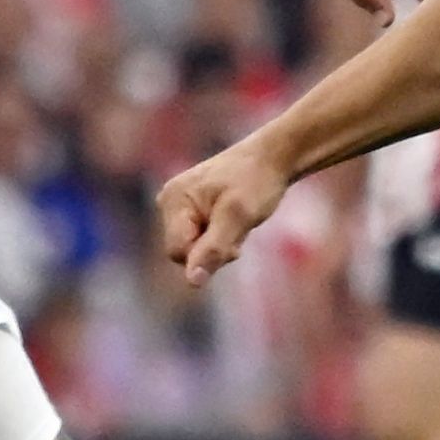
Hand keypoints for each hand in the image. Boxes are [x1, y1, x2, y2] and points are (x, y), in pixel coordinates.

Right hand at [159, 133, 292, 285]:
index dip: (206, 254)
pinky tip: (233, 220)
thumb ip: (213, 249)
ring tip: (238, 222)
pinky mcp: (189, 209)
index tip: (233, 238)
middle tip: (238, 229)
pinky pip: (199, 238)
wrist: (271, 158)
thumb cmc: (256, 182)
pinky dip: (218, 236)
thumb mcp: (238, 217)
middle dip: (212, 250)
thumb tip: (191, 281)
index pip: (178, 252)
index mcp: (174, 200)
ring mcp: (178, 205)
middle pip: (183, 252)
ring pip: (193, 247)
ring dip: (218, 244)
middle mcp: (168, 202)